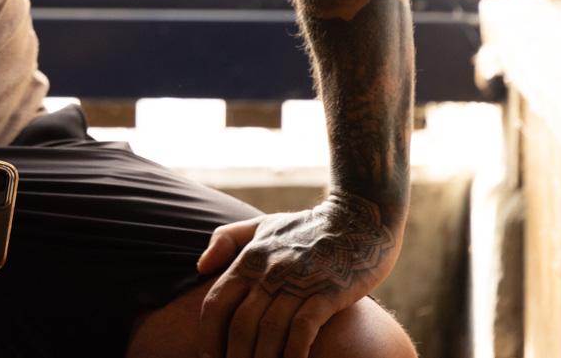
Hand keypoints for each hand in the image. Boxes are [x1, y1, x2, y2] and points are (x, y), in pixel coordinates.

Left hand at [196, 193, 399, 357]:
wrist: (359, 218)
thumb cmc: (308, 227)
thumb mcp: (262, 225)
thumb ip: (226, 240)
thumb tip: (200, 267)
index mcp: (249, 258)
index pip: (216, 303)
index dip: (209, 336)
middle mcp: (270, 271)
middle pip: (240, 324)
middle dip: (234, 356)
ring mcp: (300, 281)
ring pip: (269, 331)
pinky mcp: (330, 291)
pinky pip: (303, 328)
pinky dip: (293, 353)